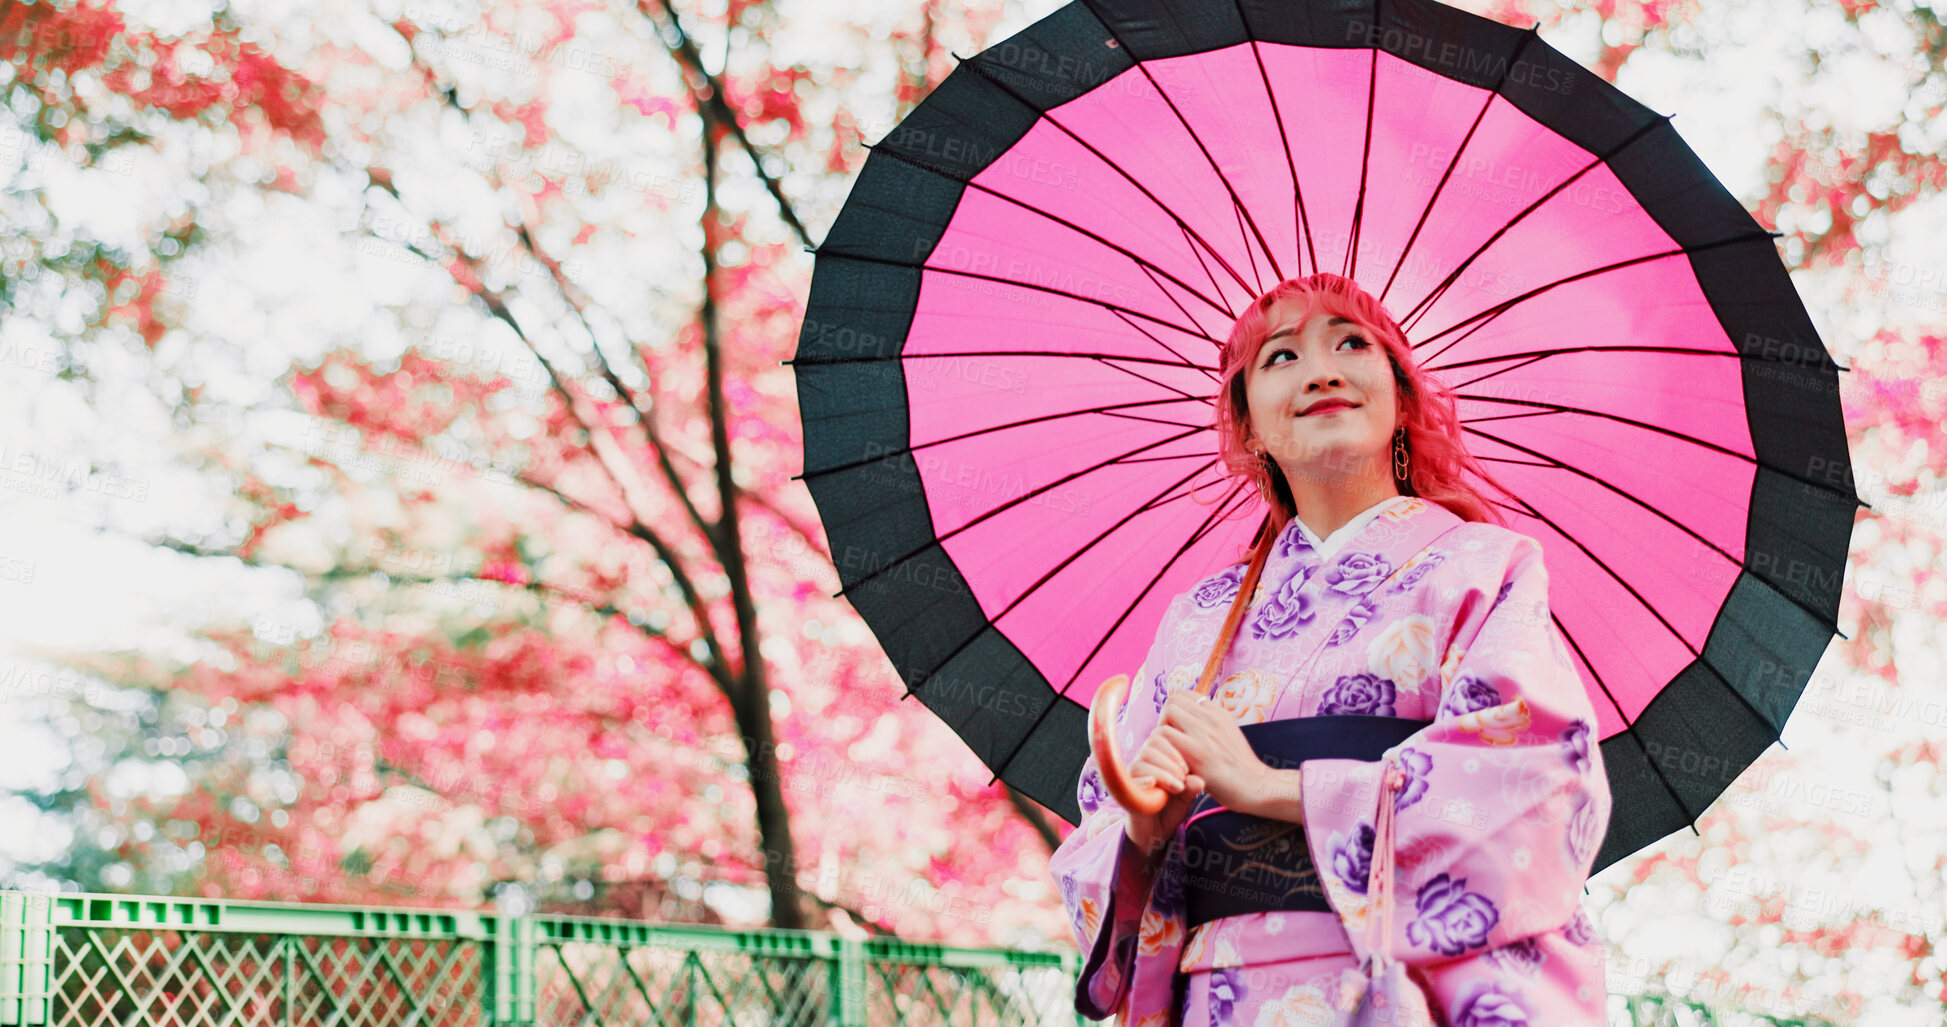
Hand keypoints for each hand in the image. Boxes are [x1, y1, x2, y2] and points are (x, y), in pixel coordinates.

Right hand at [1122, 733, 1204, 857]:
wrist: (1154, 833)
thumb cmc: (1170, 809)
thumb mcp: (1186, 796)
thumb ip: (1192, 787)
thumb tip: (1199, 781)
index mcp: (1156, 759)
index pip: (1161, 738)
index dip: (1175, 750)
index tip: (1187, 769)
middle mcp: (1141, 764)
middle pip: (1151, 745)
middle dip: (1170, 760)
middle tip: (1182, 778)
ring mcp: (1132, 778)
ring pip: (1142, 760)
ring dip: (1163, 772)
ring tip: (1177, 787)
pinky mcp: (1125, 793)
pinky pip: (1131, 780)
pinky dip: (1145, 780)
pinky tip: (1155, 786)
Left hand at [1154, 691, 1271, 816]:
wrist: (1258, 786)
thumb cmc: (1241, 768)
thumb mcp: (1230, 736)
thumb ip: (1211, 727)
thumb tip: (1190, 720)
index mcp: (1220, 713)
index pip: (1185, 694)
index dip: (1175, 709)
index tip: (1176, 728)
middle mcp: (1212, 718)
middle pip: (1173, 700)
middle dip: (1165, 718)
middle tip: (1169, 740)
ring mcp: (1205, 733)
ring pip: (1167, 714)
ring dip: (1162, 732)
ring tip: (1170, 751)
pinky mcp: (1198, 752)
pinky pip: (1165, 736)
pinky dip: (1163, 748)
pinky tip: (1172, 762)